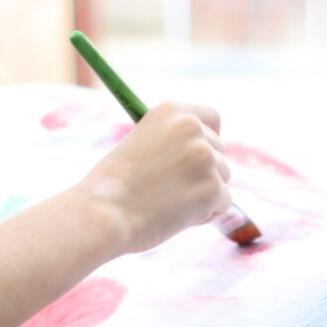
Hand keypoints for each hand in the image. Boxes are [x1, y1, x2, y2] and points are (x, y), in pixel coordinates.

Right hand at [82, 100, 232, 252]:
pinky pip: (223, 204)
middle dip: (202, 174)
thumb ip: (171, 144)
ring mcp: (205, 157)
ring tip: (167, 203)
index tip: (197, 158)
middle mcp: (192, 127)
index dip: (208, 140)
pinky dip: (204, 215)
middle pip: (219, 153)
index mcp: (171, 111)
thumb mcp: (139, 145)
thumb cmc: (112, 188)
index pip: (211, 118)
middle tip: (168, 191)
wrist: (104, 214)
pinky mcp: (213, 188)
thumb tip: (204, 157)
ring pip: (222, 179)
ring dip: (202, 195)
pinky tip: (175, 216)